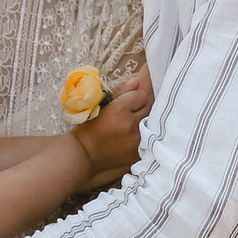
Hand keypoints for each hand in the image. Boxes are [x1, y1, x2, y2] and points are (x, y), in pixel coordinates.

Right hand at [72, 65, 150, 191]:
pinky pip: (150, 136)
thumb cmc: (89, 128)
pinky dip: (147, 133)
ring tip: (134, 121)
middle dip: (143, 105)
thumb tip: (138, 81)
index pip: (140, 95)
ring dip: (147, 118)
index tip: (132, 97)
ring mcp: (137, 140)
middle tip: (134, 109)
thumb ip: (121, 92)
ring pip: (152, 121)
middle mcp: (131, 125)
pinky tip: (137, 133)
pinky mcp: (140, 152)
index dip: (136, 95)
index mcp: (119, 110)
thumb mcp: (100, 105)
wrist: (84, 155)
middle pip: (150, 106)